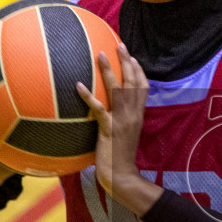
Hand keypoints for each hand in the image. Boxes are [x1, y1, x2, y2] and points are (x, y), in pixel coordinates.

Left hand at [76, 42, 160, 214]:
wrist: (122, 176)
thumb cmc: (120, 158)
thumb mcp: (124, 135)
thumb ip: (121, 120)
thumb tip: (110, 111)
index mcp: (138, 116)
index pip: (143, 88)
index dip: (139, 71)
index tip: (132, 57)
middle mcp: (133, 115)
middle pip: (133, 83)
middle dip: (127, 62)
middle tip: (120, 45)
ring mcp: (122, 121)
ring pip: (117, 90)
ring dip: (108, 71)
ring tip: (100, 54)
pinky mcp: (109, 130)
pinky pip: (98, 109)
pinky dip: (88, 96)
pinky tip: (78, 84)